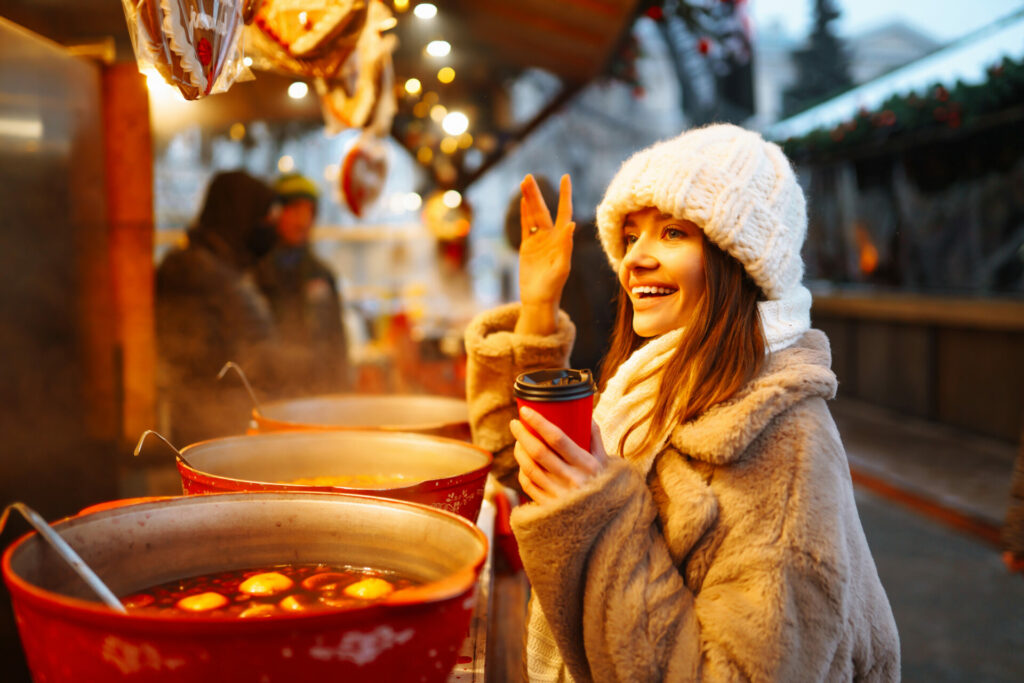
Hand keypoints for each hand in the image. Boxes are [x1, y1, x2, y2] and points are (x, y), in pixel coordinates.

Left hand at [509, 406, 606, 504]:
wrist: (607, 523)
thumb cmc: (607, 485)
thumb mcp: (606, 462)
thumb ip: (595, 438)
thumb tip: (585, 414)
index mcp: (586, 465)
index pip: (557, 438)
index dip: (538, 422)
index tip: (525, 410)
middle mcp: (572, 480)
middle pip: (538, 452)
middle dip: (522, 434)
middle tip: (515, 423)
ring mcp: (558, 496)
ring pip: (529, 468)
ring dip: (520, 451)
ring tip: (518, 441)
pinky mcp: (548, 508)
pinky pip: (528, 485)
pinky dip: (522, 471)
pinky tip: (523, 463)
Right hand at [515, 174, 573, 335]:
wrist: (539, 300)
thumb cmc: (553, 287)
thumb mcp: (561, 267)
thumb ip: (566, 246)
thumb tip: (572, 224)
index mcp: (562, 239)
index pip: (564, 212)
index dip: (565, 195)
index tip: (565, 177)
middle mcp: (551, 237)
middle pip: (543, 210)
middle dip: (536, 194)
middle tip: (528, 177)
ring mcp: (538, 241)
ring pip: (532, 216)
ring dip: (528, 200)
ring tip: (523, 183)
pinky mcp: (527, 248)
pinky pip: (525, 227)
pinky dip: (523, 214)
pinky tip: (522, 202)